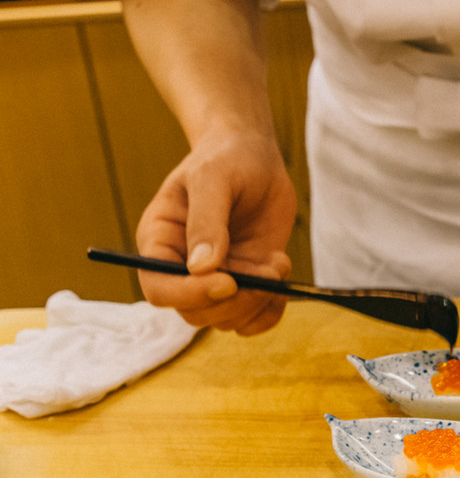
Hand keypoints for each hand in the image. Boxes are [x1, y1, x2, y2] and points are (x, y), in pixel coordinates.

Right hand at [135, 125, 296, 334]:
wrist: (254, 158)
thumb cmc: (225, 159)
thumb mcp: (212, 178)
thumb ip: (207, 220)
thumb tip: (202, 268)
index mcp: (160, 243)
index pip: (159, 289)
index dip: (189, 295)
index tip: (228, 282)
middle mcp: (183, 268)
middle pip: (195, 313)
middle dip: (235, 301)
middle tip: (268, 272)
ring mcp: (217, 278)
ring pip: (227, 319)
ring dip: (259, 301)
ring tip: (278, 263)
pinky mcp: (246, 281)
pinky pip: (253, 318)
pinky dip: (271, 310)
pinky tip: (282, 277)